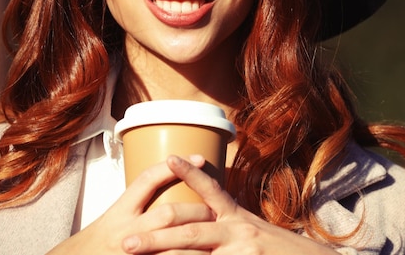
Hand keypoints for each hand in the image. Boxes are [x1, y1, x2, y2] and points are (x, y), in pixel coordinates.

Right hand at [46, 156, 214, 254]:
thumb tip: (170, 185)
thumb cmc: (99, 241)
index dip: (173, 167)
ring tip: (214, 240)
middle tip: (214, 210)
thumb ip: (140, 204)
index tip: (199, 158)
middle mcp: (125, 230)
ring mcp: (133, 253)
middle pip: (167, 214)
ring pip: (172, 246)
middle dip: (195, 211)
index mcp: (120, 211)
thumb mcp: (114, 217)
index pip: (147, 180)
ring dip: (196, 243)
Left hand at [121, 155, 339, 254]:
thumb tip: (203, 218)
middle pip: (191, 230)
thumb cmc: (279, 250)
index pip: (212, 190)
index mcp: (238, 218)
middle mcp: (239, 232)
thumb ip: (229, 223)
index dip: (189, 174)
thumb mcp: (253, 230)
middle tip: (125, 242)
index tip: (168, 158)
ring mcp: (242, 252)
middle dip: (156, 237)